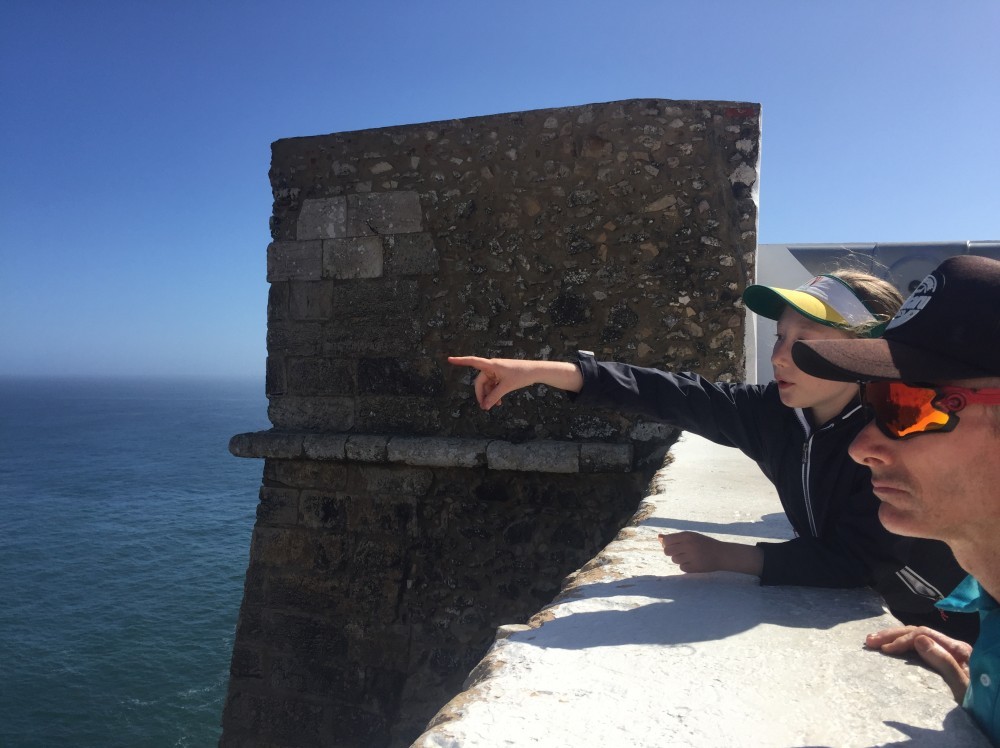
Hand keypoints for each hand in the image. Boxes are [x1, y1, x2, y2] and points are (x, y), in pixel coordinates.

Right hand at [447, 356, 581, 409]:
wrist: (535, 371)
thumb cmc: (521, 375)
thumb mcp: (506, 387)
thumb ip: (494, 397)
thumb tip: (485, 406)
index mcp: (491, 365)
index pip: (473, 361)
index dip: (461, 361)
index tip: (449, 359)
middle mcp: (492, 367)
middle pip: (480, 381)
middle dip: (481, 394)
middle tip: (484, 408)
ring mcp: (496, 371)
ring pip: (487, 385)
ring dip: (489, 395)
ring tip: (493, 407)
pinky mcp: (501, 375)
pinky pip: (493, 385)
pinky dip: (494, 393)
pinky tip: (498, 403)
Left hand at [658, 531, 762, 575]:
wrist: (722, 554)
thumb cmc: (703, 544)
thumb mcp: (690, 537)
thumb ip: (674, 537)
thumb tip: (658, 537)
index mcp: (687, 535)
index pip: (667, 541)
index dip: (667, 544)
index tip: (673, 545)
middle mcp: (689, 545)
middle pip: (667, 551)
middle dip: (671, 552)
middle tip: (680, 552)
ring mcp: (692, 557)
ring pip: (674, 560)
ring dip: (679, 559)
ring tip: (689, 557)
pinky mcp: (695, 567)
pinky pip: (682, 568)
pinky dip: (685, 566)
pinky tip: (693, 562)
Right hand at [865, 626, 971, 702]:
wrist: (984, 715)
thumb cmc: (974, 704)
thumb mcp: (960, 686)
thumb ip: (944, 662)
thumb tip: (919, 639)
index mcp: (958, 649)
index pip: (924, 634)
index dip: (902, 639)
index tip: (884, 650)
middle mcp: (951, 647)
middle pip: (917, 632)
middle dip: (892, 634)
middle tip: (870, 640)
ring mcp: (945, 653)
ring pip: (915, 636)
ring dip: (892, 637)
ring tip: (871, 641)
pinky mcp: (939, 661)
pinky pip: (917, 647)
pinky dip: (900, 645)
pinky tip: (888, 647)